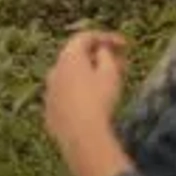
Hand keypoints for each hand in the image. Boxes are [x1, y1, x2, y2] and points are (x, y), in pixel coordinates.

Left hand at [44, 29, 128, 151]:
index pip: (86, 37)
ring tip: (107, 83)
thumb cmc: (99, 100)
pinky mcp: (49, 112)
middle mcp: (54, 71)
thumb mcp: (110, 73)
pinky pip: (66, 96)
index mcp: (68, 57)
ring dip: (88, 76)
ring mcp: (49, 93)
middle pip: (76, 56)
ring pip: (70, 77)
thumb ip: (107, 55)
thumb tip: (101, 51)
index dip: (108, 38)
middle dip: (98, 57)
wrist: (82, 137)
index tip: (125, 45)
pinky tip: (93, 103)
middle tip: (119, 63)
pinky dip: (78, 93)